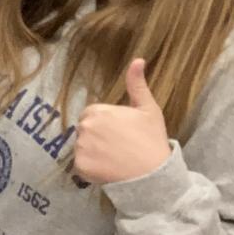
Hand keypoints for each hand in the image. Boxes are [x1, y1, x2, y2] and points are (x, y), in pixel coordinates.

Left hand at [74, 60, 170, 184]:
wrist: (153, 174)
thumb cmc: (151, 140)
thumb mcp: (148, 109)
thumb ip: (137, 84)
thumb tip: (138, 60)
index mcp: (97, 111)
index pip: (92, 116)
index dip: (106, 125)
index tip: (121, 134)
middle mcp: (85, 126)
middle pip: (85, 130)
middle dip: (97, 137)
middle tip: (118, 147)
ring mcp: (81, 147)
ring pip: (82, 148)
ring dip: (93, 153)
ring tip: (114, 159)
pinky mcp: (80, 166)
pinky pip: (80, 166)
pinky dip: (91, 169)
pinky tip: (108, 170)